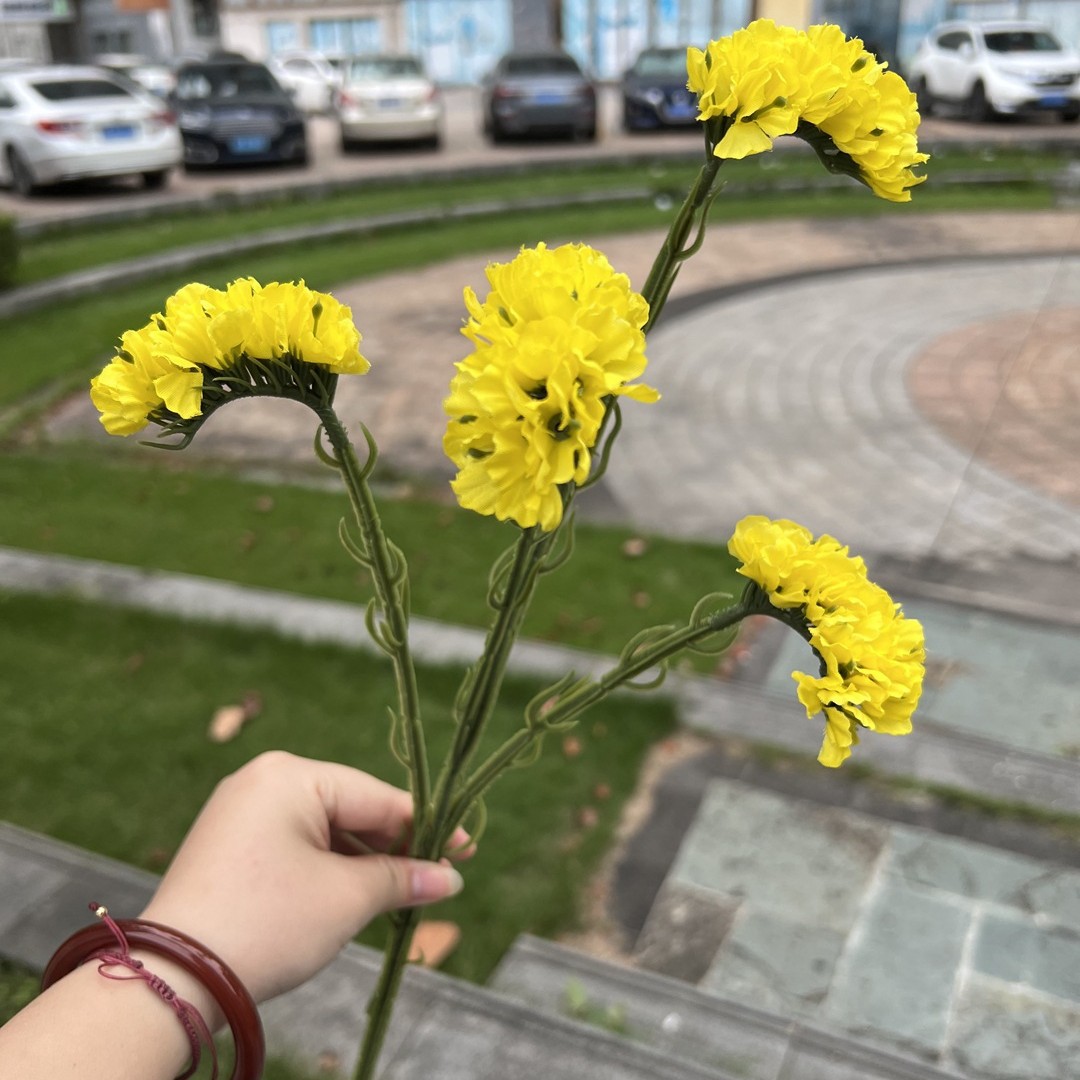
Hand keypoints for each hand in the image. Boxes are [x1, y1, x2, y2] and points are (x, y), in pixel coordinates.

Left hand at [140, 751, 468, 1004]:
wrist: (173, 978)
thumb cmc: (268, 923)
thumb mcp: (346, 898)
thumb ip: (403, 878)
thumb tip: (450, 877)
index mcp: (290, 775)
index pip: (377, 796)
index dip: (426, 826)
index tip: (466, 848)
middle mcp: (262, 781)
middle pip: (351, 810)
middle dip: (394, 848)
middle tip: (438, 877)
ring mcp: (240, 813)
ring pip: (323, 831)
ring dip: (363, 864)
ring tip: (400, 897)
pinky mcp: (228, 846)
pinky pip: (295, 846)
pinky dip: (328, 870)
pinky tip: (355, 897)